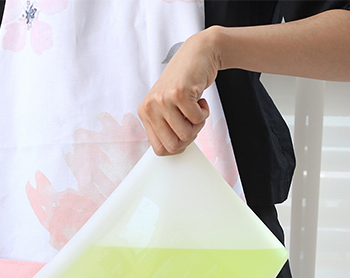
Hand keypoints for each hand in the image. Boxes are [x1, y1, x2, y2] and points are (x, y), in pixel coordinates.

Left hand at [138, 28, 220, 155]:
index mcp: (145, 113)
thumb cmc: (184, 83)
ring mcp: (163, 100)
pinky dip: (205, 112)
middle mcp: (150, 107)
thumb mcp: (168, 107)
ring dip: (198, 124)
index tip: (183, 134)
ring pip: (186, 135)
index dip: (176, 147)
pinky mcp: (179, 93)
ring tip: (195, 107)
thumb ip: (166, 127)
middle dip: (188, 138)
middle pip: (173, 146)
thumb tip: (172, 152)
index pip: (159, 150)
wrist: (197, 54)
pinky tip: (199, 98)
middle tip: (191, 120)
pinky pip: (197, 119)